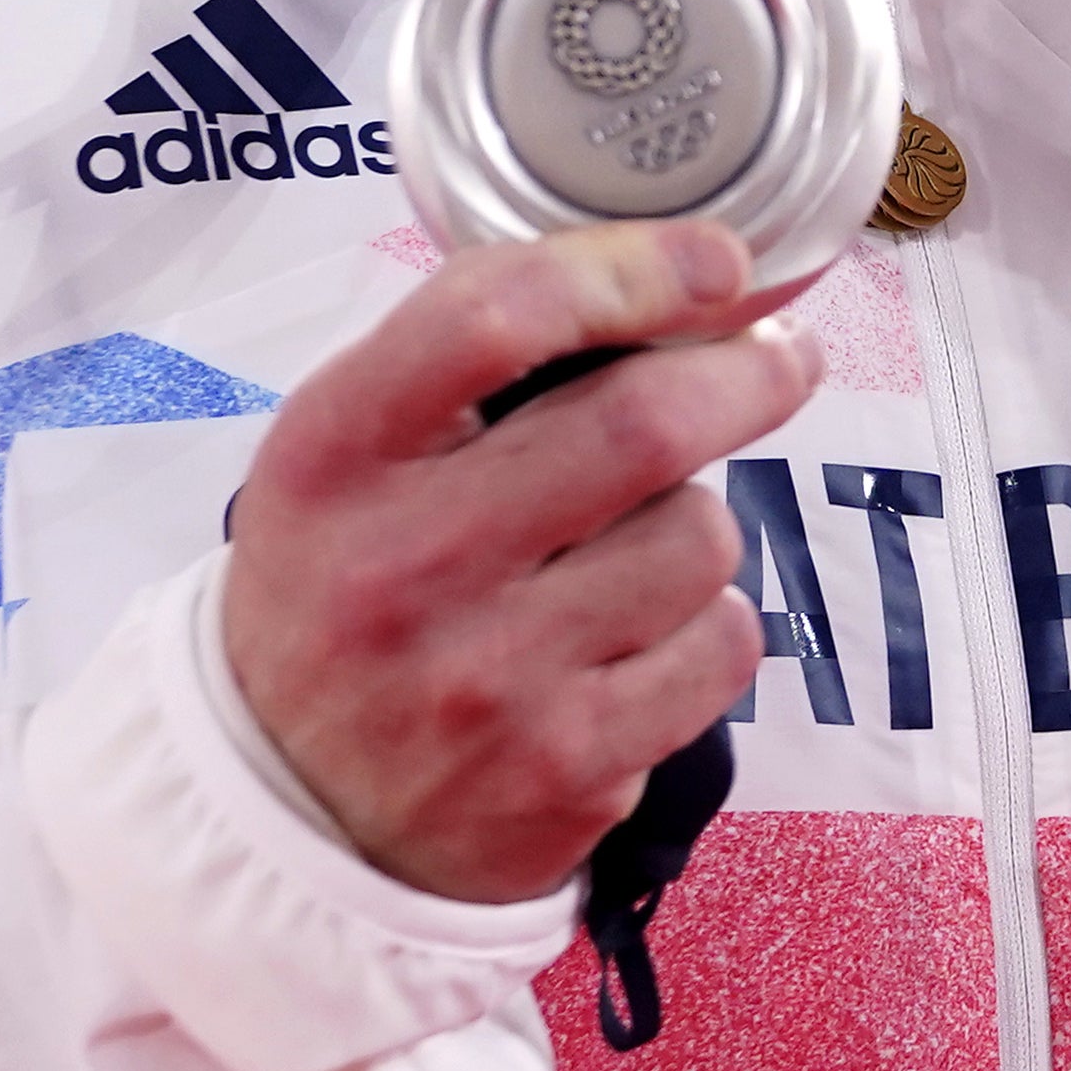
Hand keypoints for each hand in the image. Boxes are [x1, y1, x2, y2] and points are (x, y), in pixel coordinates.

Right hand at [220, 220, 815, 901]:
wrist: (291, 811)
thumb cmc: (346, 589)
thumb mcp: (345, 455)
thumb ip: (469, 358)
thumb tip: (675, 279)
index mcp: (337, 457)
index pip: (496, 315)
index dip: (634, 268)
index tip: (717, 259)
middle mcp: (407, 566)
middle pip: (640, 424)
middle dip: (745, 375)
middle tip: (779, 360)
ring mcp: (490, 680)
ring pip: (697, 537)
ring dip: (696, 522)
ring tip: (632, 546)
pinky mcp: (567, 769)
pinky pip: (719, 648)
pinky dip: (707, 625)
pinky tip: (638, 638)